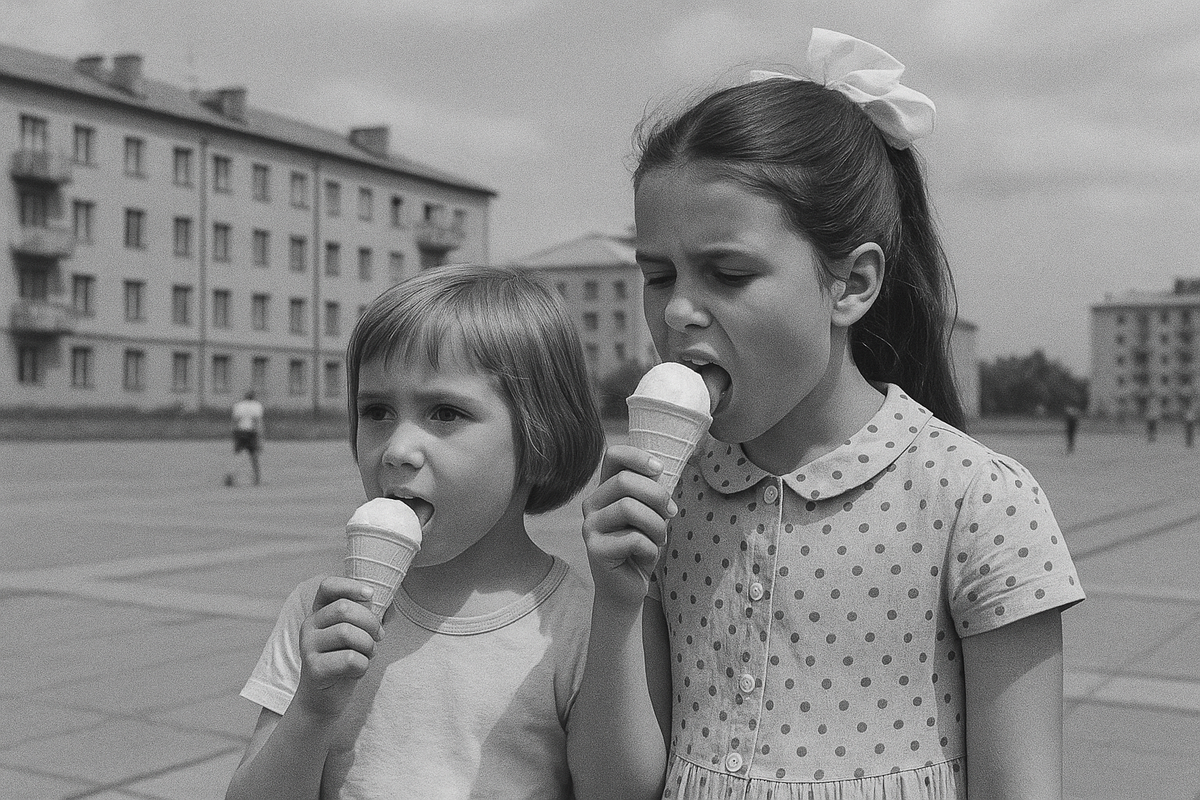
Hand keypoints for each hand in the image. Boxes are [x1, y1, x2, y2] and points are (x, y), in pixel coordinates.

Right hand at [294, 577, 382, 719]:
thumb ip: (372, 617)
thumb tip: (391, 606)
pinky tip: (357, 670)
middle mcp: (309, 625)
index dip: (350, 585)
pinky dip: (363, 665)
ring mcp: (308, 647)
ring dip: (368, 645)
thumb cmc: (345, 661)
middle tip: (377, 638)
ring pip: (347, 633)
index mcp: (320, 612)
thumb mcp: (359, 635)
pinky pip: (349, 659)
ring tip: (367, 655)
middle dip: (371, 623)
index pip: (328, 586)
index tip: (370, 594)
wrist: (324, 699)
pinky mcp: (313, 668)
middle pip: (344, 609)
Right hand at [581, 445, 675, 607]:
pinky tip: (647, 555)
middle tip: (671, 514)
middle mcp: (592, 504)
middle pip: (626, 481)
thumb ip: (651, 493)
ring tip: (659, 538)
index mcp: (605, 489)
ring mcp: (589, 526)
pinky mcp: (595, 549)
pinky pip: (633, 539)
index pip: (613, 455)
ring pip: (629, 508)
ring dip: (657, 525)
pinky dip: (651, 548)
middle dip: (658, 497)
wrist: (627, 588)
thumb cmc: (641, 546)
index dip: (638, 457)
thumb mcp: (650, 514)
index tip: (660, 470)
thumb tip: (660, 475)